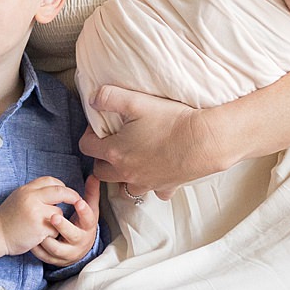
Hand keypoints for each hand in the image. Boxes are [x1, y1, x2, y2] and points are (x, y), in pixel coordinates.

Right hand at [0, 176, 79, 257]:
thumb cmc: (8, 218)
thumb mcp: (19, 198)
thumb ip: (35, 193)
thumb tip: (55, 190)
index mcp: (26, 190)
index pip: (50, 180)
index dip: (62, 186)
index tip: (66, 193)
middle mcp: (31, 198)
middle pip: (60, 192)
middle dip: (72, 196)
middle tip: (78, 201)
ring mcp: (36, 213)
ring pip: (59, 214)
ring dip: (56, 221)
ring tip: (42, 226)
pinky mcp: (39, 228)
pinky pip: (55, 229)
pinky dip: (51, 233)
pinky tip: (40, 235)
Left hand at [33, 176, 100, 265]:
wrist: (76, 249)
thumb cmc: (80, 224)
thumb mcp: (89, 211)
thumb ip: (90, 193)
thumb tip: (94, 175)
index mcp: (88, 227)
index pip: (89, 219)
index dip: (84, 211)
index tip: (78, 201)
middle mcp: (80, 241)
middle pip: (73, 235)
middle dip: (63, 226)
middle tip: (53, 216)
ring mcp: (68, 252)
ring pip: (57, 248)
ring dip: (47, 239)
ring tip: (38, 229)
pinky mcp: (56, 260)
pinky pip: (45, 256)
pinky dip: (37, 249)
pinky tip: (30, 240)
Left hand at [79, 85, 221, 196]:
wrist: (204, 140)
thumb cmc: (170, 121)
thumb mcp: (135, 101)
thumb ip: (108, 97)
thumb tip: (93, 99)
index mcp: (115, 152)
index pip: (86, 147)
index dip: (89, 134)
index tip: (100, 125)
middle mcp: (127, 172)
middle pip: (101, 172)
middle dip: (102, 158)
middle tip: (112, 143)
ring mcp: (146, 182)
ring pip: (125, 187)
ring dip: (124, 175)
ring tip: (132, 159)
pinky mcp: (166, 186)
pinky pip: (155, 191)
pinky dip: (153, 184)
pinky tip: (158, 171)